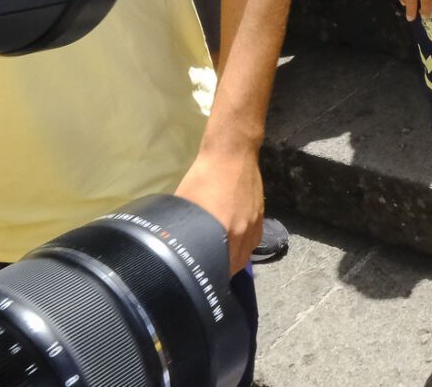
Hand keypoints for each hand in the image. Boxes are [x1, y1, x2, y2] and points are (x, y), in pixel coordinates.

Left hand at [174, 145, 263, 272]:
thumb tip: (170, 243)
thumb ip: (184, 227)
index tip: (199, 279)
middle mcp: (244, 233)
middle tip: (206, 270)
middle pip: (236, 265)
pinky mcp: (260, 215)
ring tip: (219, 259)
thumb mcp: (186, 203)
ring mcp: (255, 224)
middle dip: (222, 271)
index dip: (210, 276)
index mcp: (225, 233)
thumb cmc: (204, 177)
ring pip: (246, 253)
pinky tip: (233, 242)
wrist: (232, 153)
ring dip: (234, 259)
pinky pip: (253, 240)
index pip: (221, 269)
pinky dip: (243, 246)